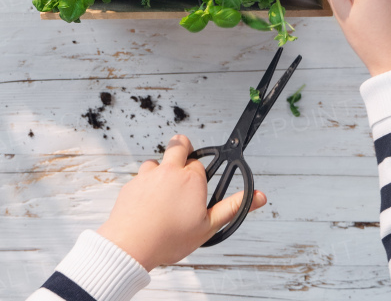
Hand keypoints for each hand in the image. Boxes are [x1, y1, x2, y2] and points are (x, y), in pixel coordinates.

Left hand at [97, 134, 266, 269]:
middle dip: (183, 147)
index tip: (199, 186)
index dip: (200, 175)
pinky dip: (145, 186)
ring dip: (161, 170)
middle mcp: (169, 171)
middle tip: (184, 162)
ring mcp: (148, 175)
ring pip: (156, 162)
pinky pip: (140, 178)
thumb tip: (259, 196)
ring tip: (164, 192)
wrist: (131, 245)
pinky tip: (148, 205)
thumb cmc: (168, 238)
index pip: (200, 164)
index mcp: (191, 179)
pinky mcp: (131, 184)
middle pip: (178, 144)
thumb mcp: (208, 227)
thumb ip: (232, 208)